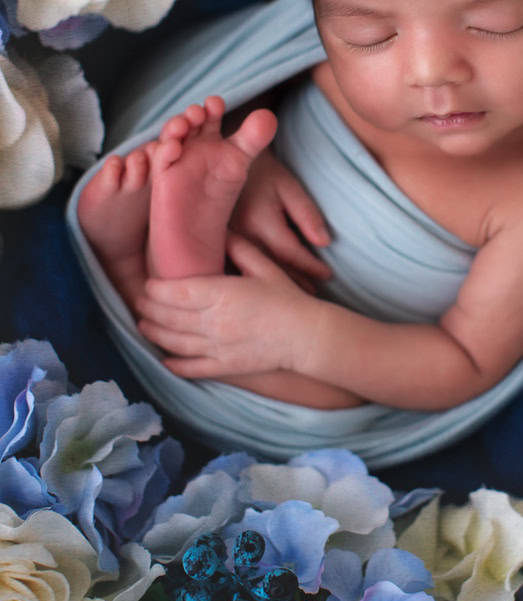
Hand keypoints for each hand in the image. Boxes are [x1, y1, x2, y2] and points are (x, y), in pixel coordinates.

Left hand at [135, 234, 317, 378]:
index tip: (149, 284)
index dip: (156, 289)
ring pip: (175, 341)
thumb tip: (221, 232)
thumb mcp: (264, 266)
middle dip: (149, 309)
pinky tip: (164, 360)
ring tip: (143, 325)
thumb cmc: (287, 297)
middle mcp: (214, 321)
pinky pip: (193, 368)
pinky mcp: (225, 366)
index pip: (176, 292)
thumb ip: (240, 248)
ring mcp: (218, 346)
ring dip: (154, 333)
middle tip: (139, 302)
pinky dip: (175, 365)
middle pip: (169, 316)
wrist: (306, 334)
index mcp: (222, 294)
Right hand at [230, 146, 331, 293]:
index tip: (328, 275)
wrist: (224, 159)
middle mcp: (239, 236)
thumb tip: (324, 243)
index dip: (312, 267)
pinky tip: (265, 288)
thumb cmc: (262, 171)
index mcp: (259, 221)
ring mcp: (223, 243)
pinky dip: (254, 278)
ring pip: (253, 273)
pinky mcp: (214, 245)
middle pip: (272, 269)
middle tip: (314, 295)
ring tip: (296, 296)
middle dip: (296, 282)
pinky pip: (235, 267)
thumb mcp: (288, 186)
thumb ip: (306, 214)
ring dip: (276, 285)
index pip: (291, 253)